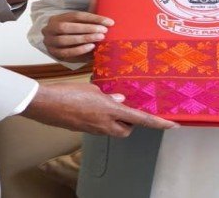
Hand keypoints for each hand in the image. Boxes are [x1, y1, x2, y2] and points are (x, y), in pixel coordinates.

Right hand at [21, 82, 176, 136]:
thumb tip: (118, 98)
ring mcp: (94, 129)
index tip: (173, 124)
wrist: (46, 105)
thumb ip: (107, 95)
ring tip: (109, 104)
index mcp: (110, 111)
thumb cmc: (67, 93)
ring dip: (116, 121)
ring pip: (114, 130)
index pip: (141, 120)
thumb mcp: (91, 89)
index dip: (159, 123)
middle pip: (127, 130)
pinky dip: (103, 119)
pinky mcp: (84, 130)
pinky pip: (100, 127)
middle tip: (128, 108)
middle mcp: (105, 124)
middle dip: (131, 123)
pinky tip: (95, 106)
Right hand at [43, 11, 112, 60]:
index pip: (76, 15)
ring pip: (65, 39)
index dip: (93, 18)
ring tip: (99, 38)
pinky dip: (79, 50)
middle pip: (67, 27)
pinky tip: (91, 47)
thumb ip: (89, 8)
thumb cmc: (74, 32)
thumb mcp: (81, 21)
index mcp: (57, 18)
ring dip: (84, 38)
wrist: (60, 47)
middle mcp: (51, 28)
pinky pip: (66, 52)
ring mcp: (50, 42)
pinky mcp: (53, 54)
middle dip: (87, 28)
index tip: (109, 22)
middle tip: (104, 30)